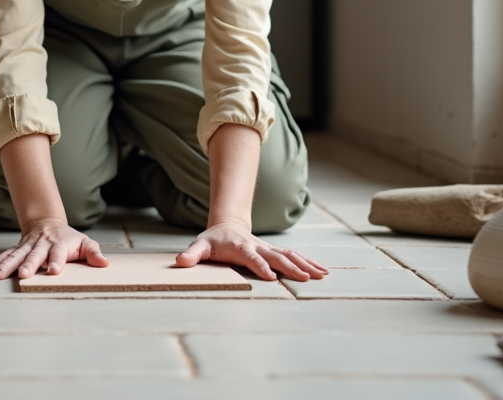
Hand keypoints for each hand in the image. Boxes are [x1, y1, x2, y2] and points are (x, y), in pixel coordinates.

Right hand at [0, 218, 109, 279]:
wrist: (47, 223)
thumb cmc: (69, 238)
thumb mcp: (85, 243)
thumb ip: (93, 253)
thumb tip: (104, 264)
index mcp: (58, 244)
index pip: (58, 253)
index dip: (56, 261)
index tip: (54, 271)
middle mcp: (40, 245)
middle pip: (33, 255)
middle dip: (28, 265)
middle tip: (24, 275)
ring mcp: (26, 247)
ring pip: (14, 256)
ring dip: (5, 266)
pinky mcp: (15, 250)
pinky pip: (2, 257)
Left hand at [175, 220, 328, 281]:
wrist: (227, 225)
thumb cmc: (213, 240)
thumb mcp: (199, 246)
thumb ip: (192, 254)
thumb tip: (180, 262)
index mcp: (239, 247)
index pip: (251, 258)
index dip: (260, 266)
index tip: (271, 277)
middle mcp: (257, 246)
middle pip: (276, 256)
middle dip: (291, 267)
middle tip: (306, 278)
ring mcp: (267, 248)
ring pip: (289, 255)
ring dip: (305, 264)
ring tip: (321, 274)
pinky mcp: (274, 251)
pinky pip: (293, 255)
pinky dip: (308, 262)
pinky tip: (322, 270)